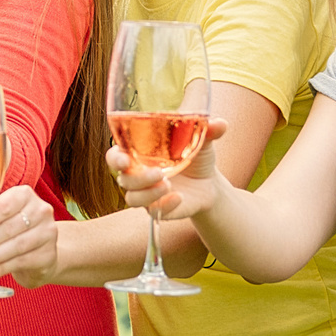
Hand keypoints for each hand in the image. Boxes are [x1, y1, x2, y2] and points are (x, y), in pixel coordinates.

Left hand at [0, 187, 59, 285]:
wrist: (39, 252)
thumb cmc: (13, 230)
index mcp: (24, 195)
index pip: (3, 207)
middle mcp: (40, 210)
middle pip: (8, 228)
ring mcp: (48, 232)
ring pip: (15, 246)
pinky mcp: (48, 254)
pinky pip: (21, 261)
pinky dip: (1, 268)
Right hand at [108, 117, 233, 216]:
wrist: (209, 183)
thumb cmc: (195, 156)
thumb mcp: (202, 141)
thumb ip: (207, 130)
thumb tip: (220, 124)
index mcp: (139, 153)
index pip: (116, 155)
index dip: (115, 158)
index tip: (124, 158)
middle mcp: (138, 174)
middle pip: (122, 178)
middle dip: (135, 178)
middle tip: (157, 173)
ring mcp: (146, 194)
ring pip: (132, 198)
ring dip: (148, 193)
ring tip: (169, 184)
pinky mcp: (158, 209)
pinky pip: (152, 212)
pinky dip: (165, 205)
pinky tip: (179, 198)